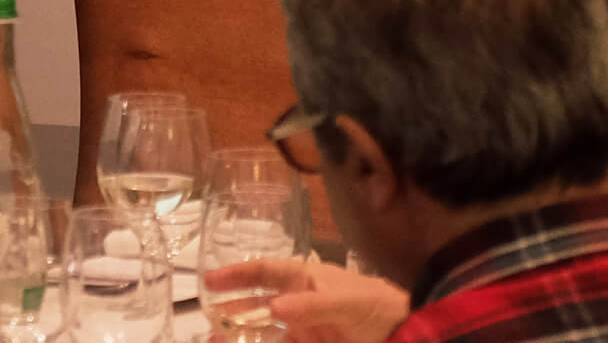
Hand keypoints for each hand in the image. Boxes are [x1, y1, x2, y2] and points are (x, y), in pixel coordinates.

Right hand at [200, 258, 407, 342]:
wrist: (402, 333)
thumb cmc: (373, 307)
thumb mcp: (344, 302)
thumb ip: (310, 305)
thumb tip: (274, 306)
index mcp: (305, 278)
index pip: (265, 271)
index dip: (237, 274)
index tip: (209, 280)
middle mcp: (299, 300)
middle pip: (259, 302)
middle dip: (233, 308)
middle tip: (206, 319)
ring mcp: (304, 327)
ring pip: (265, 330)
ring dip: (243, 334)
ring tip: (217, 338)